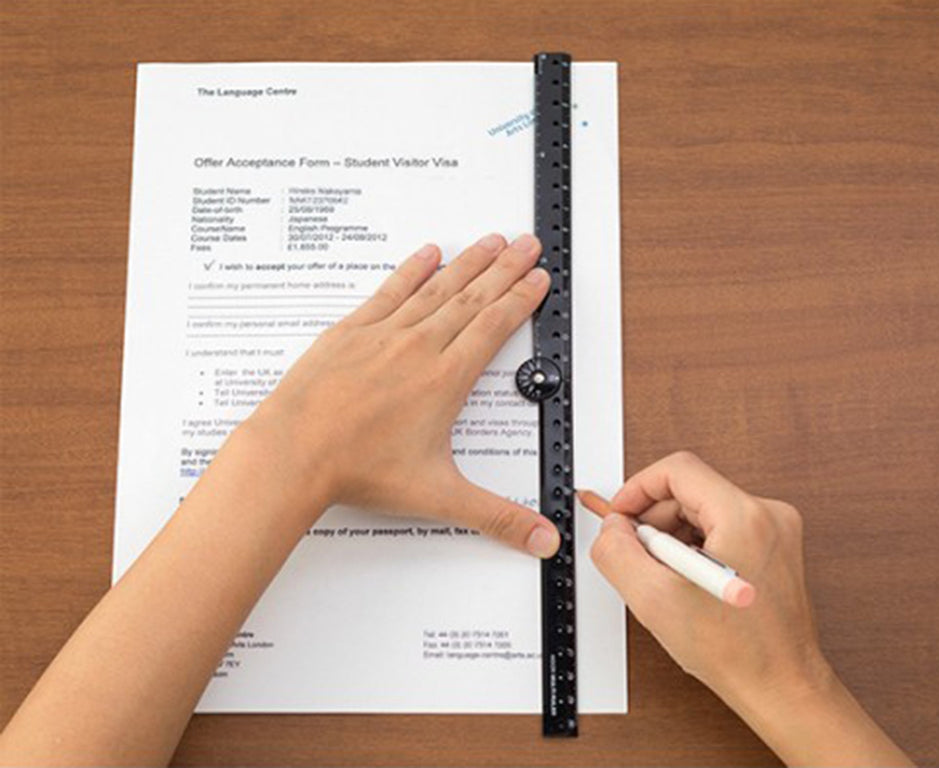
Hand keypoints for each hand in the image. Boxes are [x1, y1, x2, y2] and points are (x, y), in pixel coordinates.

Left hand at [246, 232, 560, 557]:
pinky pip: (390, 291)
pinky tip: (426, 254)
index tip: (538, 279)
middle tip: (526, 244)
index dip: (521, 299)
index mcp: (444, 379)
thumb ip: (497, 517)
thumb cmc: (356, 470)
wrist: (293, 455)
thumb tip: (541, 538)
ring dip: (468, 263)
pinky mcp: (351, 332)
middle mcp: (418, 347)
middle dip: (505, 268)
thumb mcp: (438, 496)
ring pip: (437, 288)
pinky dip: (411, 270)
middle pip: (473, 297)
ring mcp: (383, 334)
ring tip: (490, 241)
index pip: (494, 327)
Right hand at [582, 452, 912, 766]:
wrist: (782, 688)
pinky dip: (695, 548)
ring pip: (703, 510)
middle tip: (639, 557)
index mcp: (744, 516)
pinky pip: (721, 528)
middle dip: (655, 520)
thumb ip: (617, 552)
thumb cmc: (738, 653)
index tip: (621, 515)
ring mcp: (776, 530)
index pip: (677, 469)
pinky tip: (687, 582)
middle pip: (690, 489)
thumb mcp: (653, 599)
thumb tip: (612, 527)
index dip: (638, 489)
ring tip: (666, 578)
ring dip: (673, 537)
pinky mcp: (775, 547)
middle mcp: (767, 514)